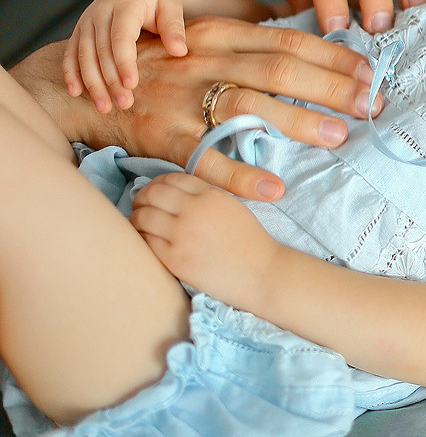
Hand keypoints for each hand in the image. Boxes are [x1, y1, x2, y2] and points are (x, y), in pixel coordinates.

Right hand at [13, 18, 380, 201]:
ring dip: (297, 122)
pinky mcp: (165, 138)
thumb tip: (319, 49)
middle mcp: (207, 61)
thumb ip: (256, 44)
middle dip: (332, 87)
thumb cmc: (162, 65)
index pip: (289, 41)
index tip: (372, 74)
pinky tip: (275, 187)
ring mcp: (184, 100)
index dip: (334, 57)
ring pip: (248, 107)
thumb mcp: (207, 39)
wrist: (84, 87)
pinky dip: (241, 175)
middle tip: (372, 106)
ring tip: (338, 136)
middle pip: (279, 70)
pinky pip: (207, 160)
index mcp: (221, 34)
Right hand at [63, 0, 189, 113]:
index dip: (124, 61)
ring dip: (92, 82)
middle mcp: (101, 10)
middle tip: (123, 104)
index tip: (131, 84)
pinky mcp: (80, 30)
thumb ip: (174, 26)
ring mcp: (87, 20)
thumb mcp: (172, 5)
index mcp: (126, 3)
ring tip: (104, 107)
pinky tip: (75, 92)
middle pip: (100, 49)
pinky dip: (71, 72)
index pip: (121, 35)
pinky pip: (71, 52)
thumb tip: (180, 51)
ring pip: (83, 54)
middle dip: (110, 79)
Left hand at [131, 173, 278, 310]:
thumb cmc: (250, 243)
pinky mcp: (175, 259)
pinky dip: (142, 239)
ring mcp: (183, 234)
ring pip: (142, 217)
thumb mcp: (232, 207)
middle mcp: (195, 210)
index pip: (172, 179)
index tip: (155, 193)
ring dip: (136, 219)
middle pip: (152, 194)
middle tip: (140, 208)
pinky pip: (145, 242)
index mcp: (211, 194)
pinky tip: (147, 242)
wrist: (263, 273)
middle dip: (141, 199)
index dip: (158, 184)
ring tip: (140, 226)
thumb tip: (176, 194)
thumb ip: (206, 196)